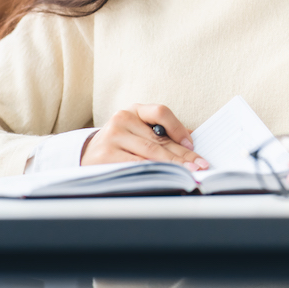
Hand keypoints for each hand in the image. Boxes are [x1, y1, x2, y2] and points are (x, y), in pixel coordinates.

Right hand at [81, 104, 208, 169]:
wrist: (88, 155)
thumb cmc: (122, 143)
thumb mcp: (139, 130)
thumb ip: (163, 132)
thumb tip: (191, 141)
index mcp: (134, 110)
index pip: (160, 112)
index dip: (178, 128)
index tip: (191, 144)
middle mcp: (121, 119)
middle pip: (159, 139)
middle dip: (183, 155)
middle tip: (200, 165)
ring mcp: (112, 137)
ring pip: (150, 153)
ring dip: (173, 165)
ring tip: (189, 172)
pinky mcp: (105, 155)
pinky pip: (136, 165)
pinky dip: (154, 171)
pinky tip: (166, 176)